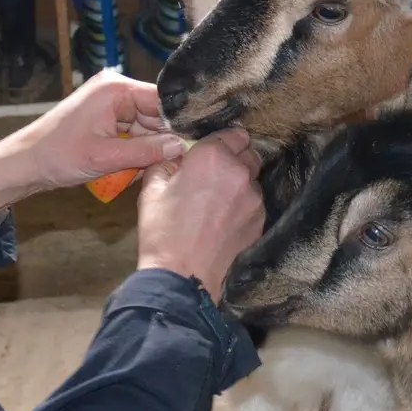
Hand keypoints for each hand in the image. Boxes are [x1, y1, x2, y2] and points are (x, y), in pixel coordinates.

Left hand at [0, 70, 187, 210]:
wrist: (25, 164)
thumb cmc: (58, 156)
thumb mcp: (106, 157)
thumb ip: (147, 151)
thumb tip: (179, 146)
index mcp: (115, 89)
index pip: (162, 99)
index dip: (176, 122)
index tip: (187, 145)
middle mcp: (115, 90)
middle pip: (156, 114)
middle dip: (158, 140)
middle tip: (156, 164)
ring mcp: (110, 103)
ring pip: (146, 126)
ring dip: (145, 148)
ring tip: (135, 167)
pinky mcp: (106, 116)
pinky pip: (133, 132)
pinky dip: (133, 149)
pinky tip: (127, 165)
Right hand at [135, 127, 265, 297]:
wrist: (183, 277)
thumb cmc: (163, 232)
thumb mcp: (151, 189)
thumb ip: (167, 163)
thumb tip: (177, 158)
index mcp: (212, 157)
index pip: (232, 133)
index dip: (223, 141)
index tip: (213, 150)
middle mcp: (239, 172)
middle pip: (248, 154)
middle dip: (235, 159)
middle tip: (215, 175)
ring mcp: (254, 198)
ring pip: (252, 180)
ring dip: (240, 184)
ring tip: (219, 201)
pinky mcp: (260, 220)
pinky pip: (254, 203)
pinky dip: (244, 205)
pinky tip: (225, 219)